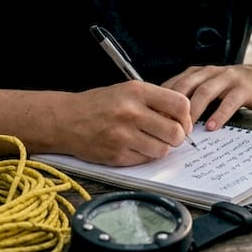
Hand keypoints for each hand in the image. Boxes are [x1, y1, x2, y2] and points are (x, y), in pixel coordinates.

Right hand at [58, 82, 192, 165]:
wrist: (65, 120)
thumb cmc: (99, 105)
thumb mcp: (126, 91)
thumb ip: (154, 101)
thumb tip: (184, 119)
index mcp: (137, 91)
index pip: (180, 105)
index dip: (186, 117)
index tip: (182, 122)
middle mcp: (131, 112)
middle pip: (176, 132)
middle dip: (177, 136)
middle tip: (169, 135)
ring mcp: (123, 135)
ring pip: (163, 149)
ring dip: (161, 148)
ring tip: (149, 140)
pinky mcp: (117, 155)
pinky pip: (145, 160)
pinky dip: (144, 156)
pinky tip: (134, 146)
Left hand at [162, 64, 251, 129]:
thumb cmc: (230, 87)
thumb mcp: (206, 87)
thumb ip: (188, 97)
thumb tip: (164, 117)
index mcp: (196, 72)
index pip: (174, 85)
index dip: (162, 101)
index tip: (154, 120)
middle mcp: (209, 72)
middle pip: (186, 86)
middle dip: (175, 107)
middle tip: (167, 127)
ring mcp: (227, 78)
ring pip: (205, 92)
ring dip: (194, 111)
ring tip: (187, 129)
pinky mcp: (243, 88)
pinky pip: (229, 101)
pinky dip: (219, 115)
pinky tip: (212, 127)